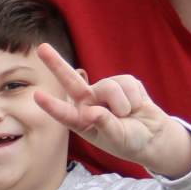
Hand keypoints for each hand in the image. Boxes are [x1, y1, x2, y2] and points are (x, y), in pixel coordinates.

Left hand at [31, 44, 190, 177]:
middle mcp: (89, 103)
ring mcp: (104, 90)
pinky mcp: (122, 82)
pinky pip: (127, 84)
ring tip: (129, 115)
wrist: (152, 135)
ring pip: (110, 87)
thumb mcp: (118, 139)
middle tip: (41, 48)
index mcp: (82, 121)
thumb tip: (94, 112)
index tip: (37, 95)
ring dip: (124, 105)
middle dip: (56, 64)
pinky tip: (137, 106)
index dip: (52, 105)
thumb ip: (106, 126)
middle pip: (71, 81)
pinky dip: (135, 98)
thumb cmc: (130, 141)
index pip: (65, 113)